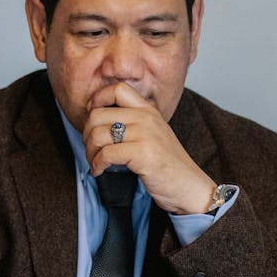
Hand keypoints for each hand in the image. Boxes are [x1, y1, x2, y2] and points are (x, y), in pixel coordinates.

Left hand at [83, 82, 215, 214]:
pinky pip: (105, 154)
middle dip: (86, 134)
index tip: (92, 117)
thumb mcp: (152, 134)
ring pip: (98, 134)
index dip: (97, 100)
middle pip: (98, 114)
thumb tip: (96, 120)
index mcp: (148, 110)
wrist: (189, 187)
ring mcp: (145, 134)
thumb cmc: (167, 165)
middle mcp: (146, 118)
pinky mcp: (143, 153)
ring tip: (95, 163)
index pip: (116, 89)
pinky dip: (97, 165)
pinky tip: (99, 171)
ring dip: (90, 152)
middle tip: (91, 149)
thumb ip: (131, 123)